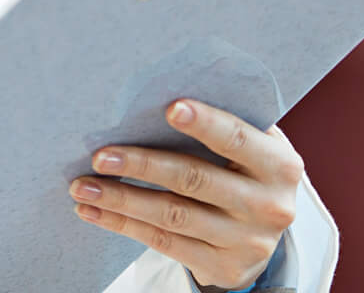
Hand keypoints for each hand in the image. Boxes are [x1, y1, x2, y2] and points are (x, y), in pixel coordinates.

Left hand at [70, 99, 300, 290]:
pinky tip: (96, 213)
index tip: (170, 108)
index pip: (237, 139)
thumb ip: (227, 124)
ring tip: (84, 188)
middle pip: (195, 180)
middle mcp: (268, 206)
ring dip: (122, 200)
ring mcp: (246, 242)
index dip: (205, 123)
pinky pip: (165, 243)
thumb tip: (162, 94)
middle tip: (101, 156)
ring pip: (173, 216)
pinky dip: (125, 226)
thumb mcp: (256, 147)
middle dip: (142, 165)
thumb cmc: (249, 172)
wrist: (265, 236)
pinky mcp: (223, 268)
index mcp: (280, 165)